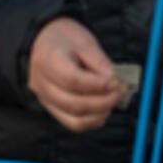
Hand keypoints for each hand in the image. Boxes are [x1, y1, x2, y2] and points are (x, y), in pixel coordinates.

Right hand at [27, 17, 125, 132]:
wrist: (45, 41)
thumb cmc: (65, 39)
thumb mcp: (84, 41)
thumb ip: (100, 62)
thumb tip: (115, 82)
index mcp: (47, 61)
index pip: (72, 80)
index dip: (96, 84)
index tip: (115, 81)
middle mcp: (41, 84)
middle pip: (73, 103)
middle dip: (102, 102)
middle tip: (120, 92)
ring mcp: (45, 99)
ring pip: (73, 119)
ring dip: (99, 114)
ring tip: (114, 99)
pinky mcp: (52, 108)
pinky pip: (73, 123)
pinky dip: (92, 120)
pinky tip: (104, 108)